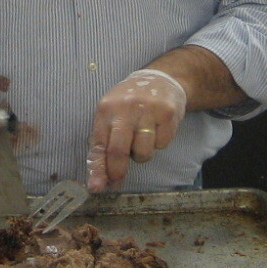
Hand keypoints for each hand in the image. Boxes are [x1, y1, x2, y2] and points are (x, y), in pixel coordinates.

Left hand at [86, 69, 186, 192]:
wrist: (160, 79)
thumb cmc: (130, 103)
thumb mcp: (111, 115)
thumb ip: (103, 144)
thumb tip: (98, 181)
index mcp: (107, 108)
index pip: (99, 144)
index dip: (98, 169)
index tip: (97, 187)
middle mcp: (126, 108)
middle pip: (118, 150)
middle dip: (117, 172)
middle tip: (118, 180)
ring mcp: (148, 110)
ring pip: (143, 152)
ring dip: (141, 155)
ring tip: (141, 139)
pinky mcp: (168, 113)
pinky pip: (162, 145)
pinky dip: (158, 143)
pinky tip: (156, 129)